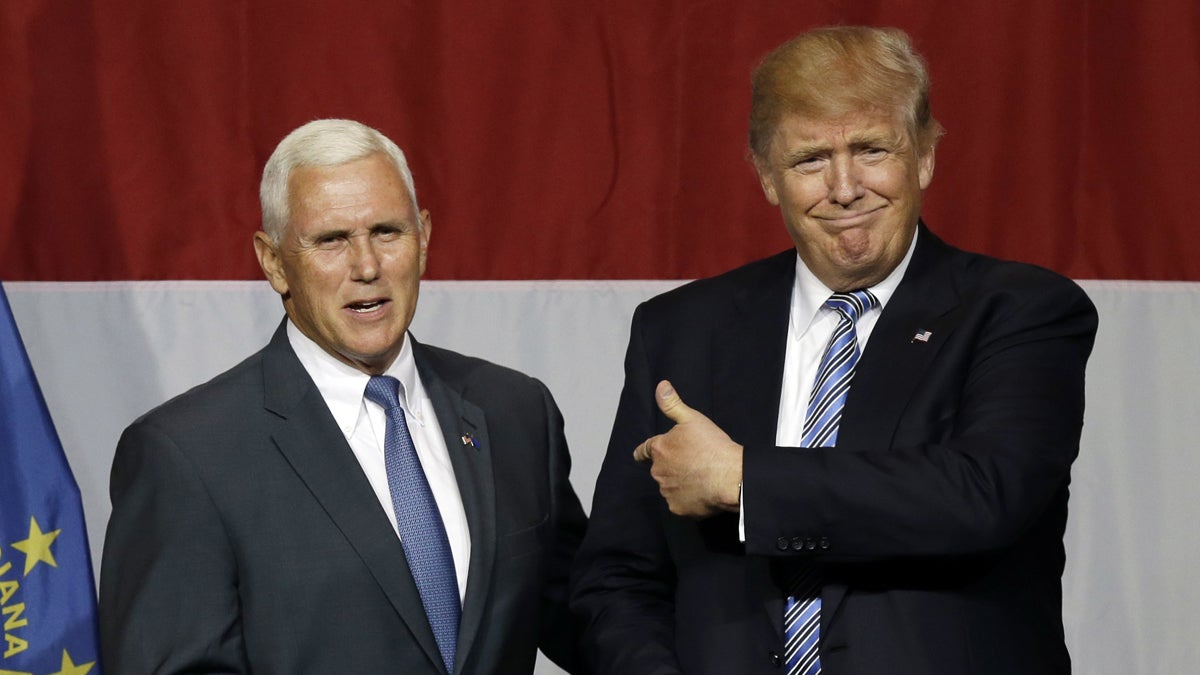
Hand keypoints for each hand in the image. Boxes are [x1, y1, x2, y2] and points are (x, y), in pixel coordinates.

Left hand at [633, 380, 742, 517]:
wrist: (730, 477)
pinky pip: (680, 503)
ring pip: (670, 486)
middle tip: (691, 463)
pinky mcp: (677, 508)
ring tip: (700, 477)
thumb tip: (661, 386)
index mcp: (659, 449)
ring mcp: (667, 491)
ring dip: (679, 483)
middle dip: (670, 467)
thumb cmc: (712, 446)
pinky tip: (702, 492)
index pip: (643, 451)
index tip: (640, 455)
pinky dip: (688, 499)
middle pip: (660, 469)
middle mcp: (658, 471)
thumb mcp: (692, 419)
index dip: (643, 452)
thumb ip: (673, 404)